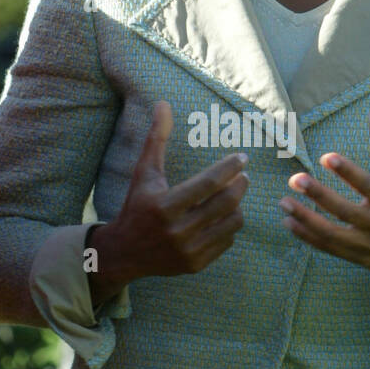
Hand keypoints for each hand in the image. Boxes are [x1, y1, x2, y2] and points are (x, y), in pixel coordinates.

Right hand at [89, 101, 248, 302]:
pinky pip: (227, 241)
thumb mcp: (143, 172)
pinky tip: (222, 216)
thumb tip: (163, 103)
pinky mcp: (196, 265)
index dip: (229, 168)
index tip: (242, 158)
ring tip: (232, 195)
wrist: (125, 252)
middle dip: (240, 185)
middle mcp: (177, 231)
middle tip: (244, 175)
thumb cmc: (137, 205)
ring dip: (237, 206)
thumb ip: (156, 138)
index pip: (208, 184)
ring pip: (232, 223)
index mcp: (164, 206)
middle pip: (225, 203)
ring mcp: (188, 251)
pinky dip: (229, 226)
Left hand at [278, 109, 369, 305]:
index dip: (348, 172)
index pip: (368, 185)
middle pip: (345, 211)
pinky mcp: (355, 256)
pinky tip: (288, 222)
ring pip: (332, 233)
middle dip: (319, 195)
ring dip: (306, 218)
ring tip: (284, 202)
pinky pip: (327, 247)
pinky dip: (307, 236)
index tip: (326, 157)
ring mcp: (366, 243)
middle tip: (296, 179)